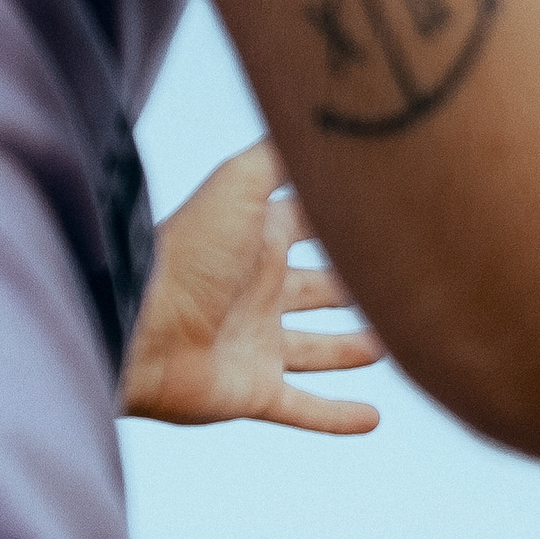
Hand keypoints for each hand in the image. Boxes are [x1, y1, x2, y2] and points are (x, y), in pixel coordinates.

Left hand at [120, 138, 383, 433]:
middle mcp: (259, 293)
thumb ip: (278, 156)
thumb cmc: (184, 253)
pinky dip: (336, 416)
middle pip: (320, 289)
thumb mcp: (236, 186)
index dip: (346, 219)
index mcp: (257, 243)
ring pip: (317, 348)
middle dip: (355, 286)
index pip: (311, 225)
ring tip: (392, 343)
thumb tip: (318, 119)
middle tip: (403, 283)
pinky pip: (304, 408)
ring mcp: (257, 345)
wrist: (135, 331)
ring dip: (351, 348)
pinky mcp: (253, 392)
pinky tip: (373, 419)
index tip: (394, 210)